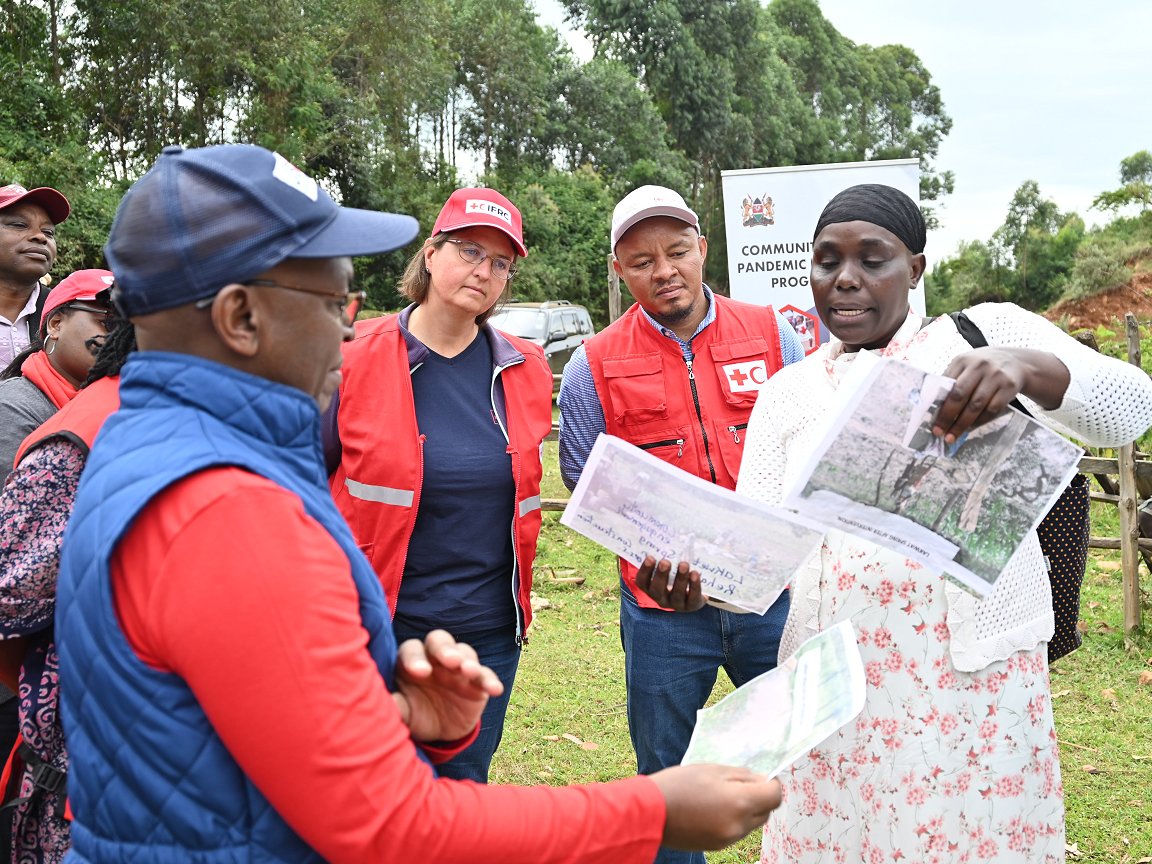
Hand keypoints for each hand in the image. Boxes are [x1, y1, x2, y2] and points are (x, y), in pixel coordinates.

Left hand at [391, 629, 504, 743]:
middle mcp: (435, 658)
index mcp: (411, 660)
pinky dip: (490, 680)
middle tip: (450, 660)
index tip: (418, 672)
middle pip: (440, 641)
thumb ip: (393, 704)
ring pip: (465, 654)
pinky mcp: (477, 682)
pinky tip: (495, 689)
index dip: (415, 658)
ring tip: (470, 671)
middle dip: (445, 649)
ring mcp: (458, 668)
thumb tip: (374, 702)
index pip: (412, 650)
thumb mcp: (402, 712)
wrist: (438, 732)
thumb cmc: (414, 714)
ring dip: (469, 661)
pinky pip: (485, 676)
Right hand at [634, 554, 705, 611]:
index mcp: (651, 587)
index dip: (645, 571)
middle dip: (661, 576)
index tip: (651, 557)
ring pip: (676, 594)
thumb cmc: (677, 573)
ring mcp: (676, 604)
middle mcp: (661, 598)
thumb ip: (665, 555)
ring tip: (684, 564)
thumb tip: (665, 533)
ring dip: (680, 579)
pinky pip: (692, 598)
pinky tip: (695, 574)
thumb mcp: (670, 566)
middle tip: (665, 562)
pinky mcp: (691, 606)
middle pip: (656, 590)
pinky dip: (694, 586)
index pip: (642, 582)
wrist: (696, 590)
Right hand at [651, 764, 781, 850]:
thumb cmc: (679, 784)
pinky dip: (733, 820)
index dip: (773, 784)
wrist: (650, 813)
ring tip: (723, 796)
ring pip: (751, 823)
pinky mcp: (718, 846)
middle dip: (760, 797)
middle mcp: (739, 825)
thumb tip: (760, 781)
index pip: (774, 796)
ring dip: (747, 810)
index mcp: (740, 802)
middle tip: (741, 784)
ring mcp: (729, 839)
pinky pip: (736, 832)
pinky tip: (713, 809)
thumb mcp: (712, 770)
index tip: (763, 777)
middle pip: (765, 812)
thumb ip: (741, 775)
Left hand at [931, 347, 1068, 443]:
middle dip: (947, 417)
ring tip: (952, 436)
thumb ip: (951, 381)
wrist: (1017, 362)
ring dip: (962, 424)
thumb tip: (933, 408)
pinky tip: (971, 428)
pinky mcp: (1009, 386)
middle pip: (959, 395)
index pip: (946, 385)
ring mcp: (995, 375)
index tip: (929, 420)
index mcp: (962, 360)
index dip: (937, 404)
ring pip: (976, 405)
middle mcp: (979, 366)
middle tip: (938, 432)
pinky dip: (980, 421)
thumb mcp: (966, 366)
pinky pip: (992, 409)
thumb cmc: (983, 367)